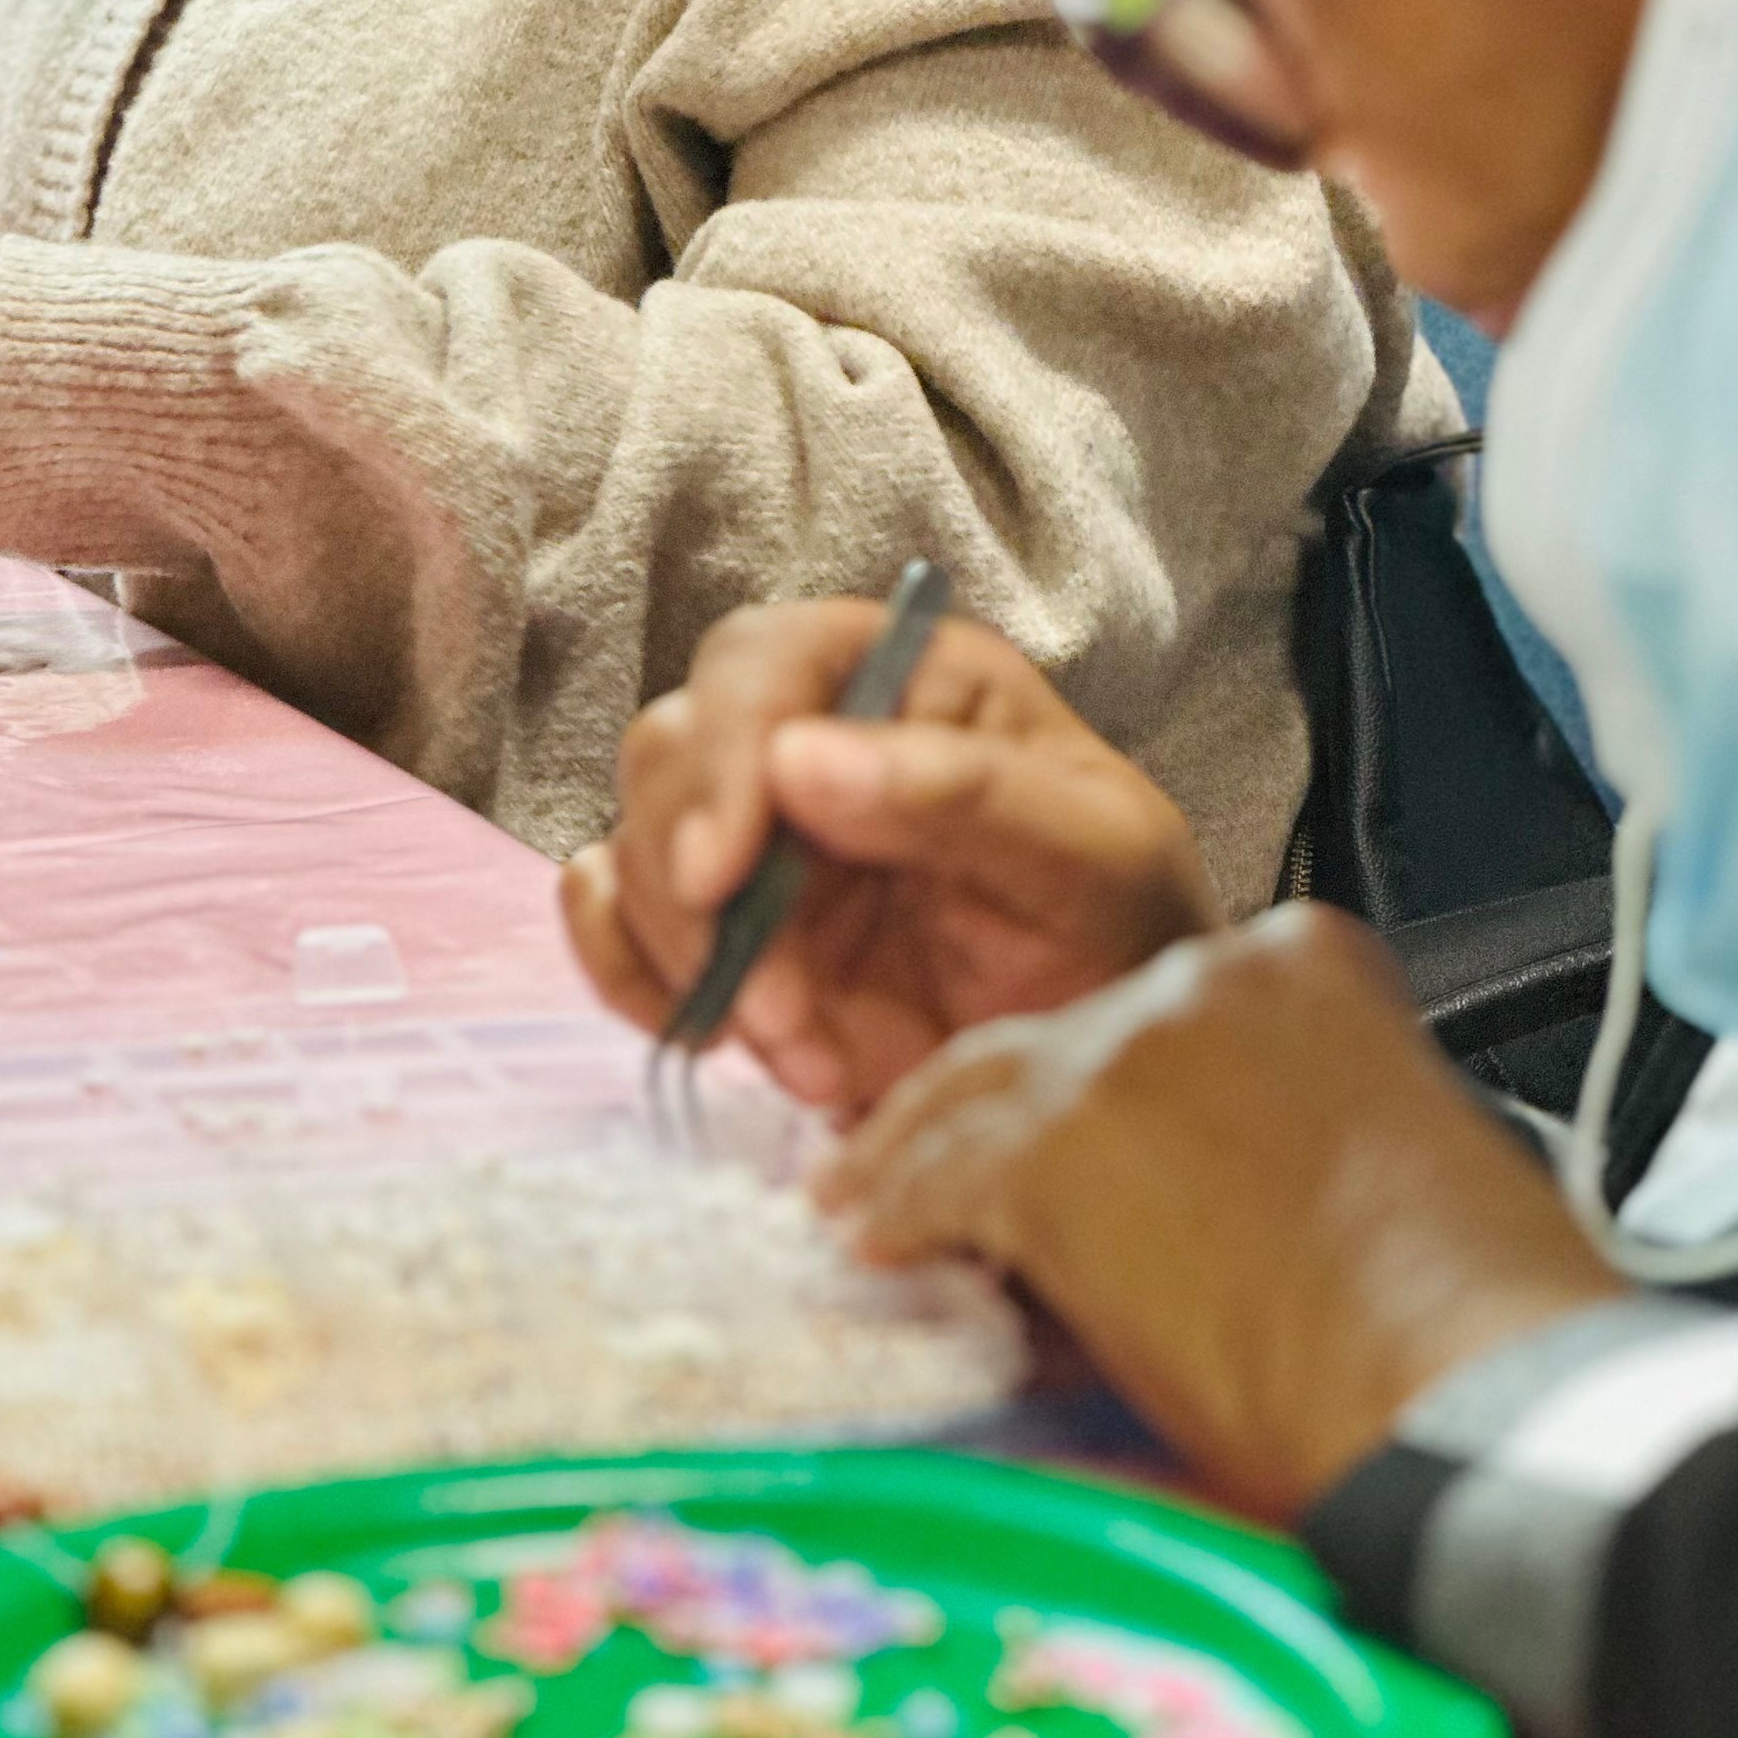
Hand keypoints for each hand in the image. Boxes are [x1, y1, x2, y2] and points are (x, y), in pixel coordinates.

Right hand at [561, 599, 1219, 1116]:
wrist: (1112, 1075)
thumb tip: (798, 758)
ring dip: (687, 959)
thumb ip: (966, 795)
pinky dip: (635, 982)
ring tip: (806, 1055)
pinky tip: (717, 1040)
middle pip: (672, 750)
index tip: (726, 871)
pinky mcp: (718, 930)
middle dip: (699, 888)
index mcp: (908, 679)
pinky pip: (613, 921)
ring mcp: (756, 837)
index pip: (765, 662)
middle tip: (777, 1012)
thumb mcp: (1096, 861)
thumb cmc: (1124, 940)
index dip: (725, 753)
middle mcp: (813, 737)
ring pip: (634, 844)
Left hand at [822, 908, 1625, 1520]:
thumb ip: (1297, 1136)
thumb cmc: (1471, 1323)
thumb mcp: (1397, 1163)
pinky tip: (881, 1252)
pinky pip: (941, 1181)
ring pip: (978, 1094)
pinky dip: (902, 1217)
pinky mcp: (1056, 1146)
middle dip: (988, 1106)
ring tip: (871, 1202)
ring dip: (915, 1154)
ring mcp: (1126, 1052)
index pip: (1164, 1009)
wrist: (1469, 1393)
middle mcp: (1211, 979)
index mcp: (1312, 965)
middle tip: (930, 1160)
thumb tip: (1225, 1209)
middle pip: (1057, 1035)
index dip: (1102, 1082)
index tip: (1075, 1134)